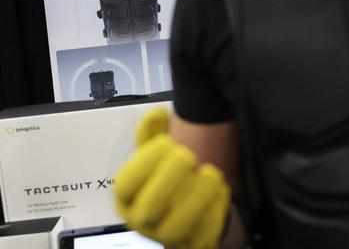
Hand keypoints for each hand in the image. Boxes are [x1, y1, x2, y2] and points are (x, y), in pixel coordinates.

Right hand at [115, 109, 229, 248]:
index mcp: (129, 196)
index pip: (126, 183)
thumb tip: (155, 113)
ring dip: (196, 197)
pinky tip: (222, 191)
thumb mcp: (158, 155)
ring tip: (211, 173)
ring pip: (177, 226)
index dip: (145, 160)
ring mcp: (166, 237)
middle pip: (149, 206)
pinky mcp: (191, 245)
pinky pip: (202, 235)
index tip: (168, 141)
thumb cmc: (171, 179)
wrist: (193, 212)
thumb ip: (153, 133)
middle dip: (170, 177)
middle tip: (189, 155)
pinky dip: (214, 212)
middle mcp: (143, 220)